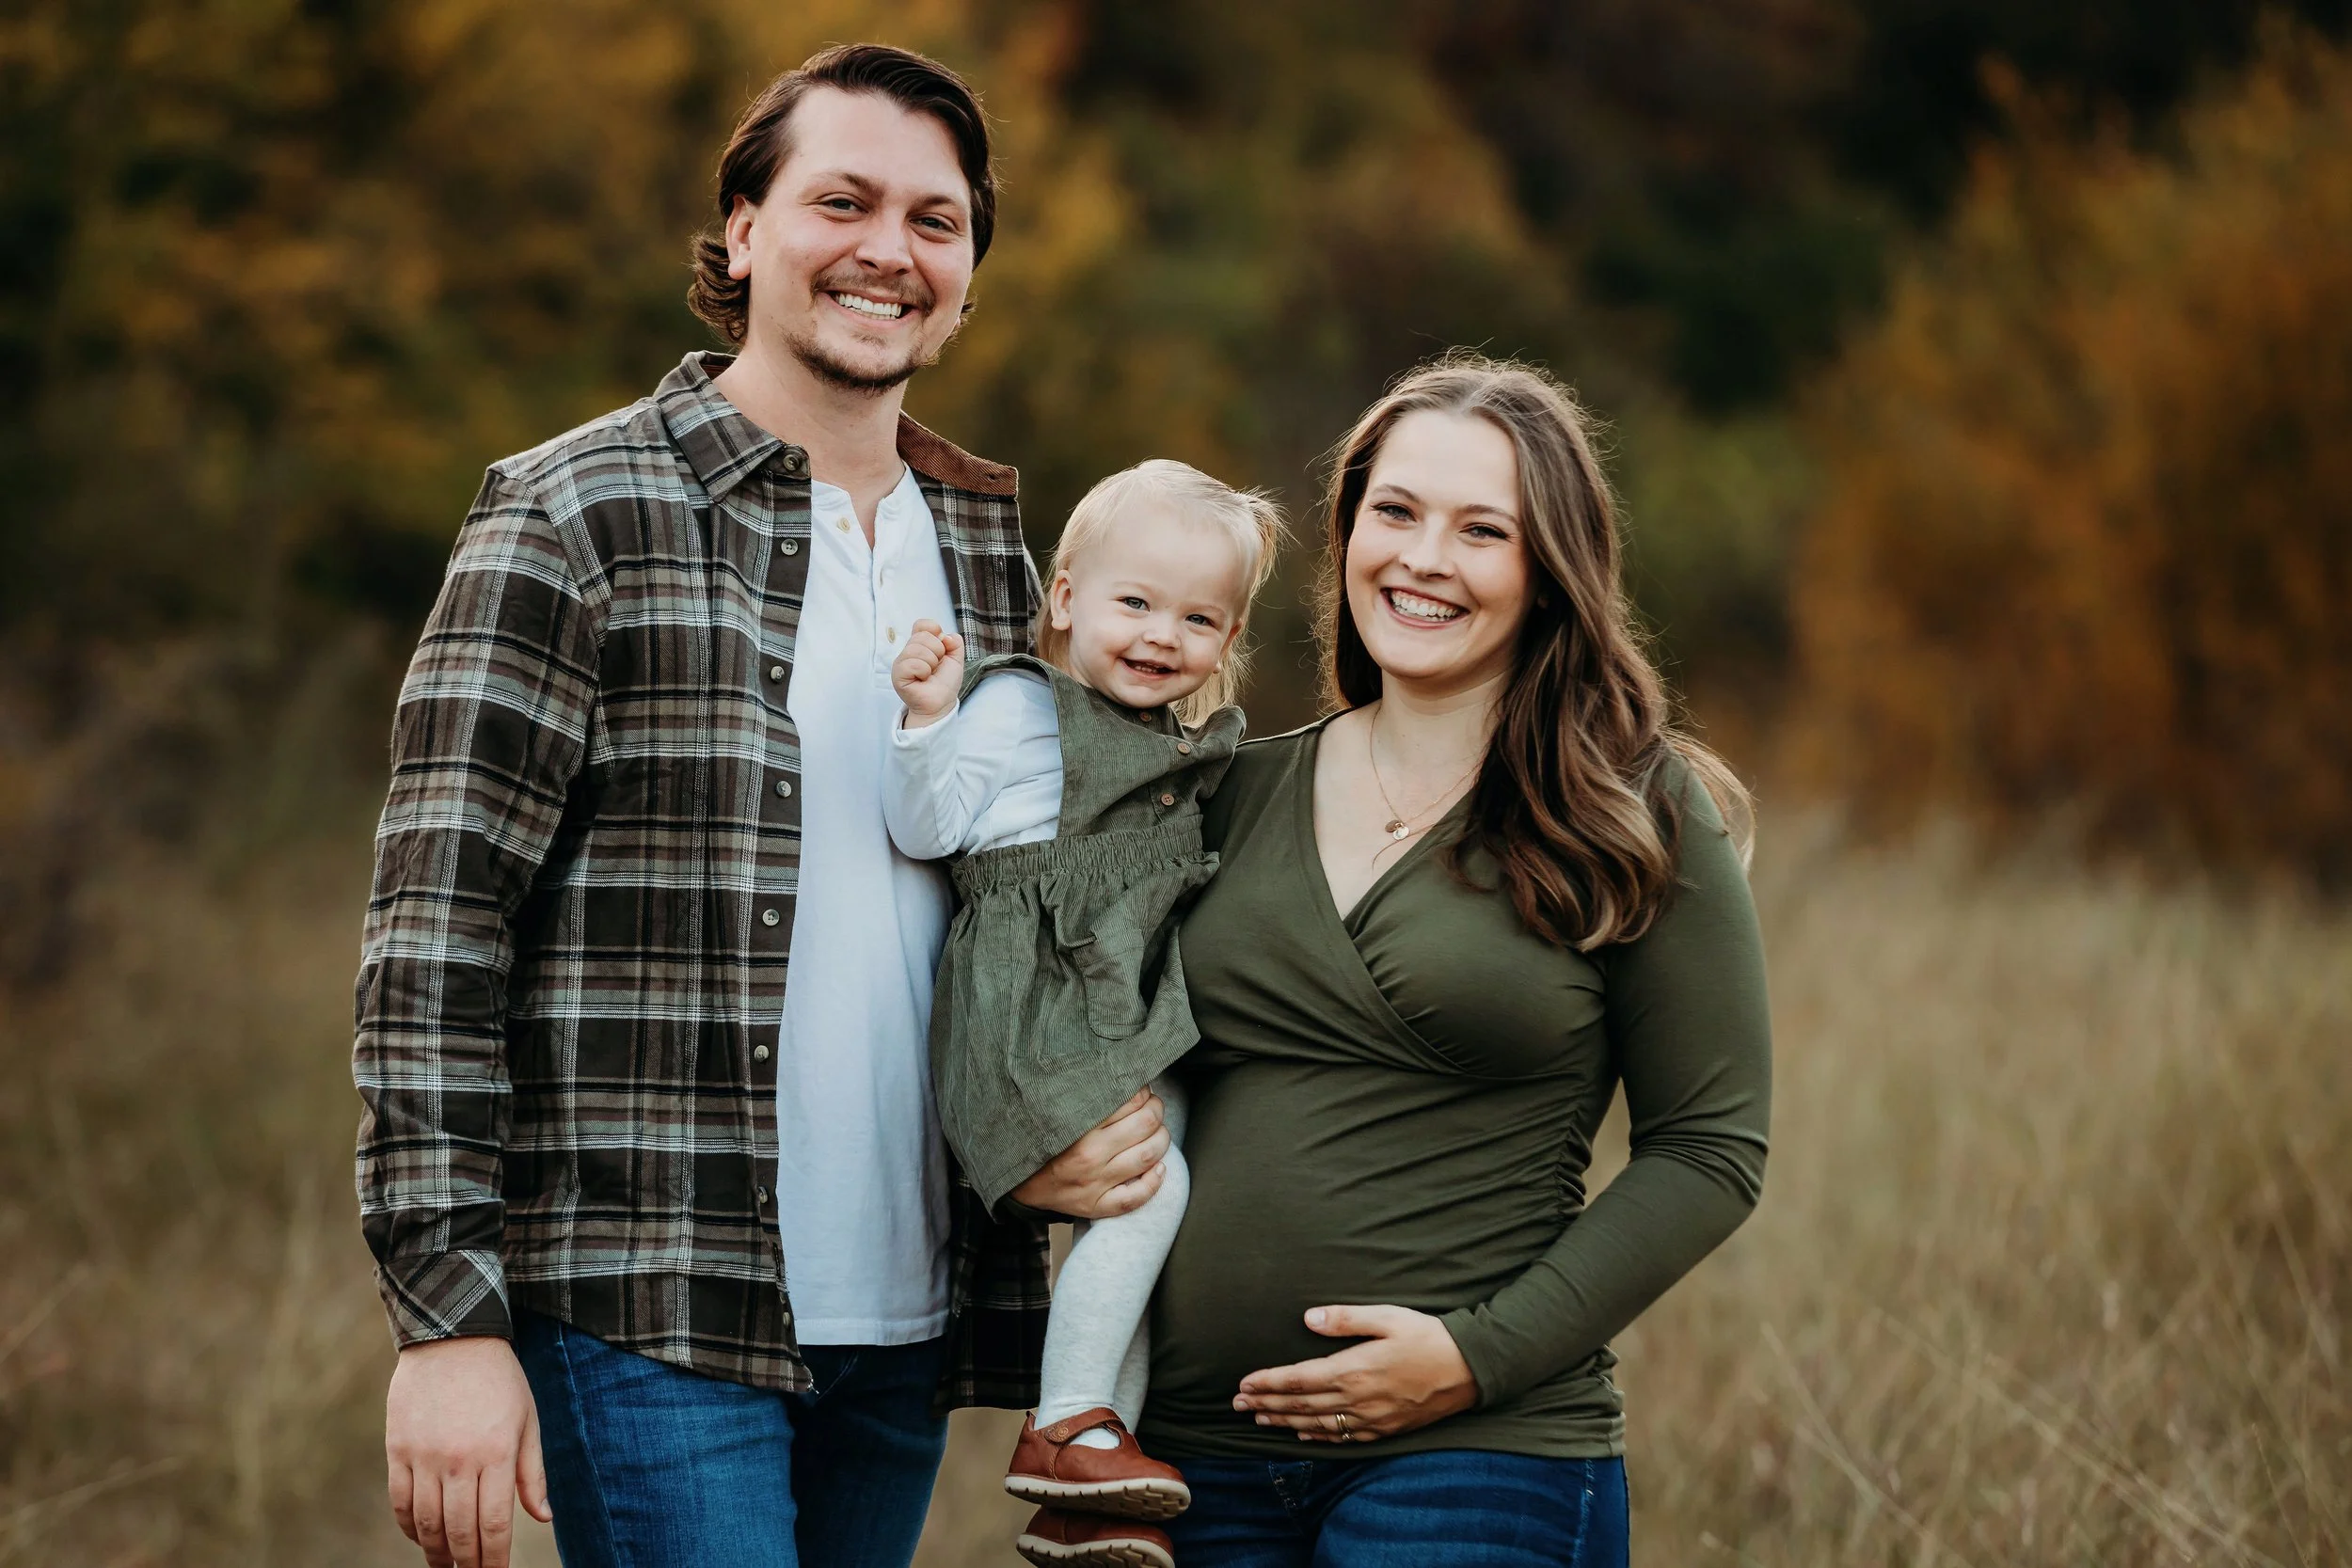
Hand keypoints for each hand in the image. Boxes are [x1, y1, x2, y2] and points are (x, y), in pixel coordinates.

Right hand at [386, 1336, 550, 1567]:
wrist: (452, 1337)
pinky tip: (421, 1538)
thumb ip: (532, 1472)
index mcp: (497, 1453)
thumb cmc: (499, 1379)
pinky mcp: (398, 1450)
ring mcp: (425, 1457)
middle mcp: (459, 1461)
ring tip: (446, 1567)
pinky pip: (400, 1502)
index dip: (495, 1558)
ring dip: (437, 1553)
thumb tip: (542, 1517)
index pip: (494, 1524)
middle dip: (467, 1564)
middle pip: (459, 1531)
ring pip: (427, 1523)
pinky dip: (409, 1527)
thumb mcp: (527, 1420)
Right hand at [892, 619, 964, 727]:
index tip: (942, 646)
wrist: (941, 703)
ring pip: (917, 649)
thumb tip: (945, 635)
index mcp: (920, 644)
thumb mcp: (956, 659)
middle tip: (936, 666)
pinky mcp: (897, 675)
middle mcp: (908, 651)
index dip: (934, 630)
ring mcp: (901, 663)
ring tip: (930, 674)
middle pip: (922, 636)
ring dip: (931, 663)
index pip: (921, 624)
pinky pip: (912, 663)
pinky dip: (924, 671)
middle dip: (937, 651)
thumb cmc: (945, 682)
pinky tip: (922, 679)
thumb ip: (955, 642)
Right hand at [1008, 1089, 1169, 1218]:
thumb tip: (1119, 1077)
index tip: (1141, 1091)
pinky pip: (1135, 1198)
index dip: (1143, 1092)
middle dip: (1157, 1111)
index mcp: (1078, 1127)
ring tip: (1158, 1132)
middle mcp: (1089, 1155)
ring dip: (1162, 1139)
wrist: (1017, 1183)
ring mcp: (1095, 1184)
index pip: (1129, 1100)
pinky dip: (1155, 1183)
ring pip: (1148, 1157)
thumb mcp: (1053, 1110)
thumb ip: (1084, 1095)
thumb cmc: (1040, 1140)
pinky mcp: (1096, 1206)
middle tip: (1154, 1107)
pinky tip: (1160, 1168)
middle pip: (1145, 1125)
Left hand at [1231, 1304, 1478, 1443]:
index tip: (1244, 1384)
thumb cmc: (1428, 1337)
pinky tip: (1302, 1434)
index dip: (1268, 1383)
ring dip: (1284, 1422)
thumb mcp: (1387, 1317)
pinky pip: (1342, 1437)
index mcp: (1354, 1370)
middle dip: (1266, 1404)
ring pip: (1317, 1424)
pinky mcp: (1385, 1429)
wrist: (1470, 1369)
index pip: (1298, 1380)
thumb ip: (1345, 1319)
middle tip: (1238, 1405)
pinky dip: (1316, 1436)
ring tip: (1260, 1418)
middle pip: (1301, 1406)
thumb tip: (1308, 1319)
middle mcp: (1357, 1400)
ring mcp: (1371, 1419)